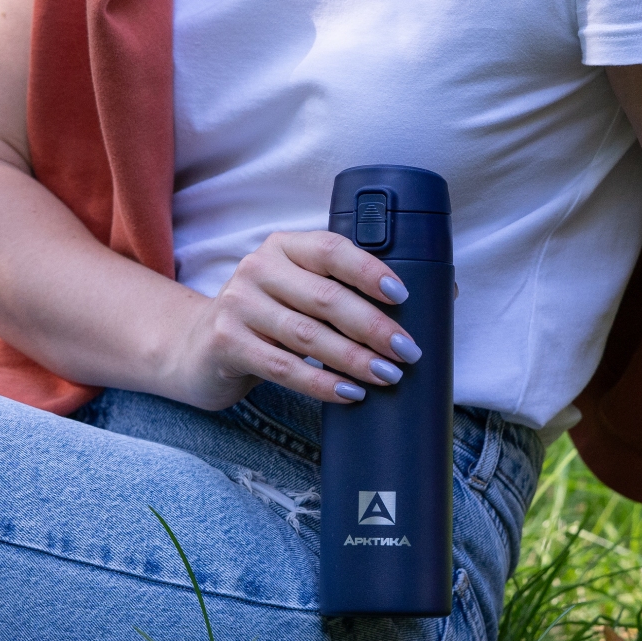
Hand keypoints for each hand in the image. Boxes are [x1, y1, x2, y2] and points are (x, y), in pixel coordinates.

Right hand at [167, 230, 421, 411]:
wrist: (198, 350)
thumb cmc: (270, 321)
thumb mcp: (300, 294)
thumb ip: (350, 290)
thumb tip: (443, 295)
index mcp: (284, 247)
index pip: (333, 249)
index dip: (370, 271)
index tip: (403, 296)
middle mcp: (258, 268)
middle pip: (327, 297)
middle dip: (374, 326)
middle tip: (408, 351)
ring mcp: (238, 305)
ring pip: (308, 335)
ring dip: (355, 359)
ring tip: (388, 376)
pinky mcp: (227, 344)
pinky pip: (283, 367)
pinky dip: (322, 384)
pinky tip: (350, 394)